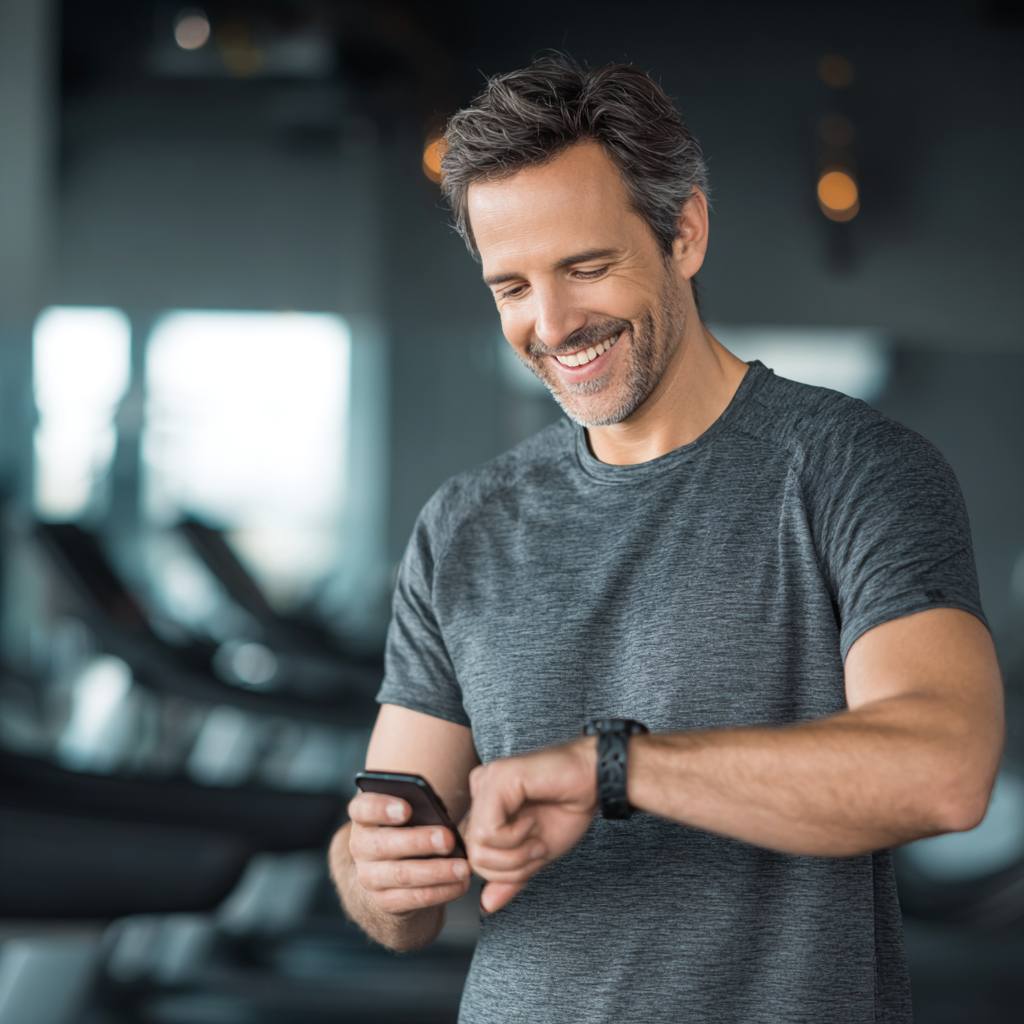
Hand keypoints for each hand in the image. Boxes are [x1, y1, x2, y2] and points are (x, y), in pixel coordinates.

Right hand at [347, 791, 470, 913]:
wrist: (392, 871)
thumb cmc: (408, 828)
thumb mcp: (408, 814)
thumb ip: (418, 808)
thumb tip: (440, 814)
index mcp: (364, 817)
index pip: (362, 808)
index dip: (381, 808)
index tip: (406, 808)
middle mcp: (360, 847)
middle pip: (383, 844)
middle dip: (419, 841)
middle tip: (448, 838)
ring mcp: (370, 877)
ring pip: (402, 874)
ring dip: (436, 871)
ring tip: (463, 867)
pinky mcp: (385, 901)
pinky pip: (414, 898)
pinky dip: (441, 891)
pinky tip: (461, 883)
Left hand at [466, 737, 597, 913]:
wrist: (594, 780)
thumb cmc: (568, 807)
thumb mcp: (535, 852)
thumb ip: (509, 876)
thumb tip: (486, 905)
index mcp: (485, 805)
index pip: (474, 855)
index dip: (504, 870)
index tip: (533, 856)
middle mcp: (480, 790)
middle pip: (473, 854)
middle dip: (509, 866)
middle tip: (537, 848)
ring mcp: (485, 782)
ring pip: (477, 845)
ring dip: (514, 853)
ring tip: (536, 836)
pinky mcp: (496, 779)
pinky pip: (488, 831)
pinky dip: (514, 838)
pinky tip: (532, 822)